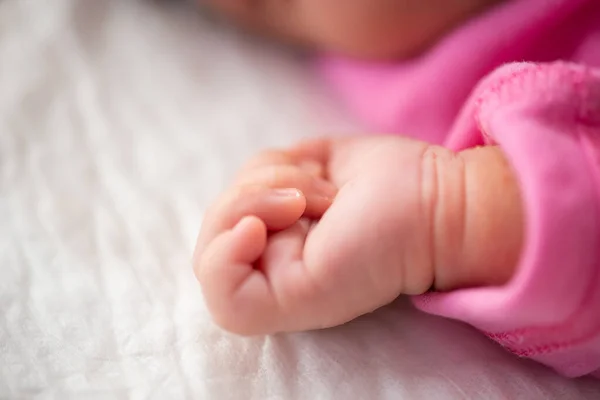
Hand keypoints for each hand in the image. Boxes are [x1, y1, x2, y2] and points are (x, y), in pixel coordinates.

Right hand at [194, 136, 522, 335]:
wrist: (443, 203)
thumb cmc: (390, 180)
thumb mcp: (310, 163)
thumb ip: (267, 177)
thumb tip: (243, 194)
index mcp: (282, 236)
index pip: (220, 226)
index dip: (237, 194)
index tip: (291, 182)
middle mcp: (277, 266)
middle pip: (211, 236)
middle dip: (246, 191)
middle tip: (307, 189)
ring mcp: (284, 289)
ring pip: (209, 256)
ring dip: (252, 202)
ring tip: (313, 199)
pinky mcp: (295, 303)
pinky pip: (225, 299)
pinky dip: (225, 254)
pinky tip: (260, 227)